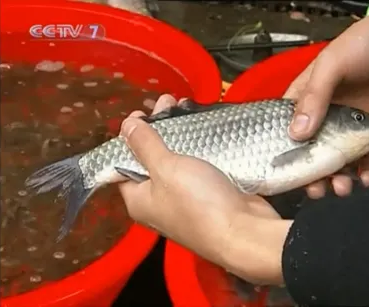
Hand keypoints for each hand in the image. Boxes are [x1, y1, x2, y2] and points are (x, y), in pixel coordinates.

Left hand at [118, 94, 289, 283]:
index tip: (141, 113)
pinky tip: (205, 127)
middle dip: (159, 129)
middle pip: (152, 159)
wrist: (245, 232)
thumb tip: (125, 125)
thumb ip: (145, 145)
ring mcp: (185, 201)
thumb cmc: (198, 201)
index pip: (123, 164)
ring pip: (177, 160)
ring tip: (186, 105)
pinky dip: (199, 147)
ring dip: (181, 134)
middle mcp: (158, 202)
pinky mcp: (209, 197)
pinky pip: (198, 167)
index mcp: (139, 200)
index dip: (129, 137)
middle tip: (168, 101)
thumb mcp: (166, 167)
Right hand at [284, 2, 368, 198]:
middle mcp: (332, 113)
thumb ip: (313, 96)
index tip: (287, 170)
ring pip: (343, 160)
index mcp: (311, 97)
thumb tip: (297, 131)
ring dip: (340, 178)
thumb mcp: (331, 64)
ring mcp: (356, 124)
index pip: (291, 129)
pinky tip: (366, 176)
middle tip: (315, 187)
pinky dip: (368, 172)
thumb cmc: (368, 40)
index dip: (288, 152)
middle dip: (314, 173)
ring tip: (341, 186)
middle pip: (316, 151)